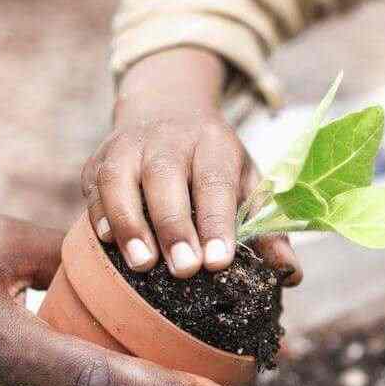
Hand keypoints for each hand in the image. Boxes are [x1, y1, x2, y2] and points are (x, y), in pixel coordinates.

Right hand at [82, 47, 300, 282]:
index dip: (216, 222)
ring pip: (120, 180)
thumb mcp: (247, 183)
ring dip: (130, 224)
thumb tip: (291, 275)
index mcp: (214, 143)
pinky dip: (98, 214)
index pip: (215, 182)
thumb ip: (267, 229)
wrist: (166, 110)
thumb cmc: (214, 163)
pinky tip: (108, 242)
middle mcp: (168, 139)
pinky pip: (93, 187)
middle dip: (174, 227)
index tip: (218, 261)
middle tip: (184, 270)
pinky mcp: (98, 160)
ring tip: (142, 264)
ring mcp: (128, 146)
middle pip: (166, 179)